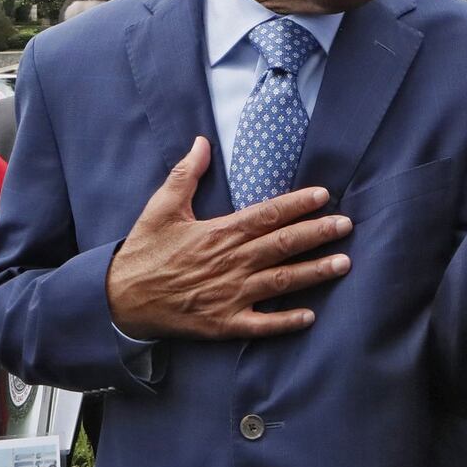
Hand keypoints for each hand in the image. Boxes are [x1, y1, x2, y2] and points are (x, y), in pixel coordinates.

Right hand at [106, 137, 352, 340]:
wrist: (119, 300)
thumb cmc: (143, 251)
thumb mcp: (161, 207)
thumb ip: (186, 174)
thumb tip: (202, 141)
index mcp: (219, 233)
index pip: (267, 215)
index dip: (298, 204)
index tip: (323, 196)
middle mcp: (230, 263)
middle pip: (283, 245)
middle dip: (318, 234)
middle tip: (347, 226)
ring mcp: (229, 296)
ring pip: (281, 282)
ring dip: (315, 273)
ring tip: (344, 263)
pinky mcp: (223, 324)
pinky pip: (261, 325)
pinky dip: (286, 322)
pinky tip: (310, 316)